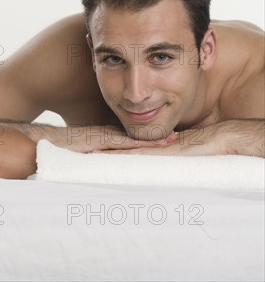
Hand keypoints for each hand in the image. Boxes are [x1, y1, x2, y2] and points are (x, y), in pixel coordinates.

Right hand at [45, 125, 177, 152]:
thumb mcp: (80, 154)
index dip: (147, 137)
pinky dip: (138, 144)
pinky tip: (151, 146)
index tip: (164, 137)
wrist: (44, 143)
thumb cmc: (59, 149)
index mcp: (104, 137)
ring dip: (152, 139)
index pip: (130, 137)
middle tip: (178, 136)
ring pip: (134, 138)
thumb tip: (99, 165)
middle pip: (136, 136)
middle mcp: (107, 134)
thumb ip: (92, 157)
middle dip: (156, 136)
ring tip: (173, 140)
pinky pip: (123, 143)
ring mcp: (104, 137)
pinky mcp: (100, 142)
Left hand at [91, 126, 223, 155]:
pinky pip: (138, 154)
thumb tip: (148, 158)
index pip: (122, 144)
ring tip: (88, 153)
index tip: (89, 148)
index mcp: (146, 143)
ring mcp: (151, 146)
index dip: (105, 146)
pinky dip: (124, 156)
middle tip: (81, 150)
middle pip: (118, 145)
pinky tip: (111, 159)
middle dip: (101, 147)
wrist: (216, 140)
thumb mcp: (171, 151)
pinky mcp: (158, 151)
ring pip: (124, 149)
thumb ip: (158, 152)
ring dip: (107, 152)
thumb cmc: (198, 146)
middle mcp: (146, 143)